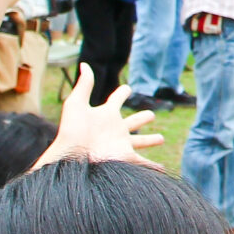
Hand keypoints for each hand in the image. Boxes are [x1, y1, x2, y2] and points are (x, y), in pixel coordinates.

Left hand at [33, 66, 159, 167]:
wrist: (72, 157)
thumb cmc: (72, 130)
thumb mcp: (76, 103)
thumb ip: (84, 84)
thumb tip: (84, 64)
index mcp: (105, 115)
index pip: (116, 100)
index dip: (122, 93)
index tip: (127, 88)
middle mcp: (115, 129)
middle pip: (132, 122)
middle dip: (141, 118)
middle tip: (151, 114)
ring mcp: (121, 144)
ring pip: (140, 141)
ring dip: (150, 140)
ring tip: (161, 138)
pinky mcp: (125, 157)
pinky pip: (143, 163)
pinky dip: (153, 167)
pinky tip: (161, 169)